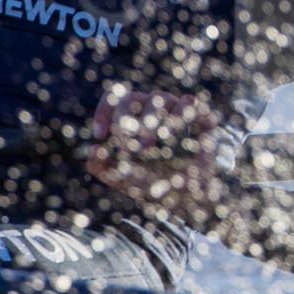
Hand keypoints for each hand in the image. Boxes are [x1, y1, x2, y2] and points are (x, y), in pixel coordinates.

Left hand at [84, 88, 222, 216]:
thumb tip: (92, 150)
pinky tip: (170, 137)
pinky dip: (177, 117)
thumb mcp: (123, 179)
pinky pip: (188, 103)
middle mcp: (153, 108)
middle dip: (125, 122)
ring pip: (159, 97)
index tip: (100, 136)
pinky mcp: (201, 115)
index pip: (113, 100)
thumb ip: (102, 167)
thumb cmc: (153, 183)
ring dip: (149, 123)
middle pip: (131, 98)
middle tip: (125, 149)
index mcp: (131, 116)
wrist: (190, 196)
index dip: (104, 112)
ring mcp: (176, 108)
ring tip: (147, 150)